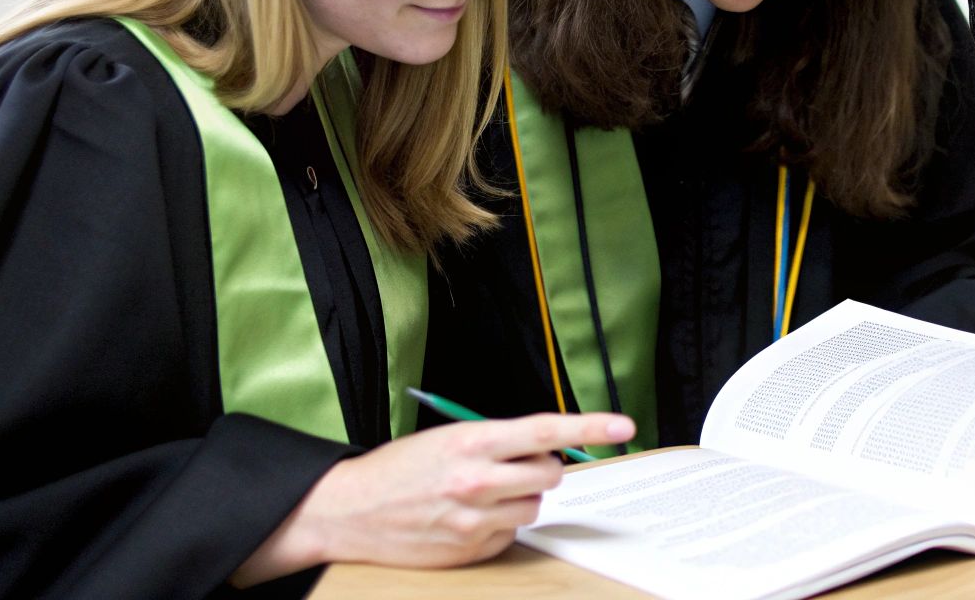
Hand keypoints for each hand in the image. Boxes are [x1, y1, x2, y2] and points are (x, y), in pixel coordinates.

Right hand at [232, 411, 634, 584]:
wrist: (349, 510)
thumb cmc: (399, 469)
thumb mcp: (447, 439)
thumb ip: (497, 442)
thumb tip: (544, 447)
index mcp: (473, 442)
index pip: (546, 430)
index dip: (591, 425)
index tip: (624, 424)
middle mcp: (478, 481)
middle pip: (550, 473)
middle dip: (541, 467)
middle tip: (512, 466)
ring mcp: (475, 520)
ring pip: (533, 506)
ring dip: (518, 498)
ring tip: (479, 493)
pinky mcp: (470, 550)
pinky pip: (510, 534)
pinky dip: (498, 525)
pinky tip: (466, 518)